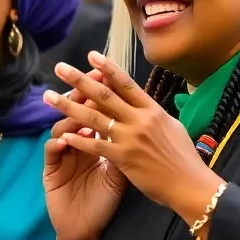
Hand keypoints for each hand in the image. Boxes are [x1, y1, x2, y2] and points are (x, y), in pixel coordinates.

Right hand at [43, 69, 127, 239]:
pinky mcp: (50, 172)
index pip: (97, 111)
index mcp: (94, 142)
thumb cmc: (104, 201)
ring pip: (61, 127)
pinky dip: (59, 142)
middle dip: (81, 94)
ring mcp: (62, 156)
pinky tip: (66, 139)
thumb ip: (128, 147)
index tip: (109, 76)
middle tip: (86, 78)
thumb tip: (145, 121)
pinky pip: (51, 151)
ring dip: (69, 117)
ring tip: (79, 112)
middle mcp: (76, 145)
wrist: (86, 230)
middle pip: (77, 112)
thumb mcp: (122, 172)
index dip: (102, 93)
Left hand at [44, 52, 223, 230]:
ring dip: (68, 106)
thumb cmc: (184, 158)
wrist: (190, 185)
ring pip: (93, 117)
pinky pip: (95, 145)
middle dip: (79, 80)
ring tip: (49, 97)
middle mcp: (139, 120)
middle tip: (60, 68)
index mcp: (152, 110)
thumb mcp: (172, 127)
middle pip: (104, 94)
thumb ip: (153, 115)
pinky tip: (61, 134)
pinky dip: (78, 139)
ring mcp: (130, 138)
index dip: (108, 67)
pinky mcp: (123, 159)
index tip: (91, 55)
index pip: (126, 84)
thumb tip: (143, 103)